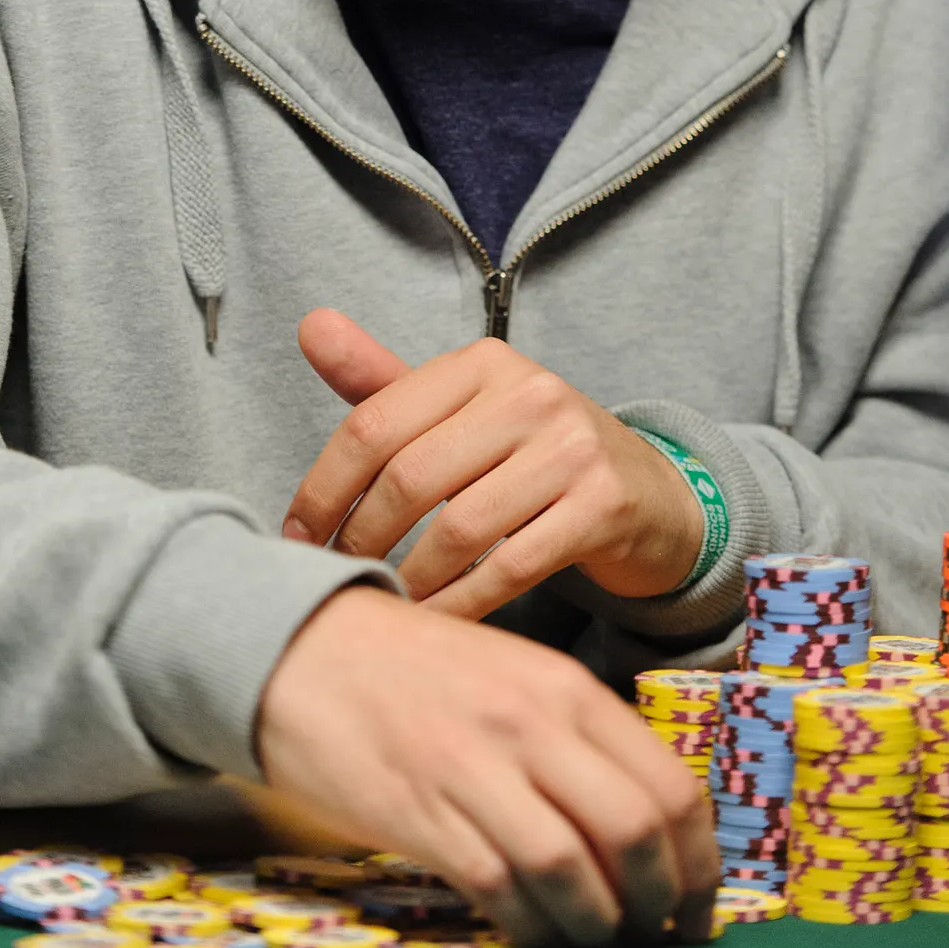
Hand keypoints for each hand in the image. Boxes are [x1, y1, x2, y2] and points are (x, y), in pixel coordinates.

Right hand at [256, 585, 717, 947]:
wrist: (302, 646)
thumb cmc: (415, 668)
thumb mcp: (512, 674)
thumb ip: (575, 736)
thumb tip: (643, 828)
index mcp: (565, 686)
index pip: (669, 786)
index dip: (700, 862)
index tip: (700, 906)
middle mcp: (532, 724)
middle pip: (636, 833)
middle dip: (662, 901)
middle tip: (657, 935)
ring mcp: (474, 768)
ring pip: (572, 871)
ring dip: (596, 925)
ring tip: (594, 939)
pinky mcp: (421, 812)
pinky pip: (499, 890)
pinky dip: (529, 927)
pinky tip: (532, 932)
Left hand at [283, 311, 702, 618]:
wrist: (649, 494)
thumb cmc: (531, 454)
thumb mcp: (460, 409)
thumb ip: (383, 381)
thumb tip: (309, 325)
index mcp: (481, 363)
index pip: (376, 421)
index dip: (325, 486)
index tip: (299, 535)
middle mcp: (529, 392)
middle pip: (412, 475)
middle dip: (362, 538)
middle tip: (339, 576)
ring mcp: (571, 448)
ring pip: (460, 527)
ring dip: (412, 579)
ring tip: (386, 603)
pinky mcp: (603, 505)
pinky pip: (512, 568)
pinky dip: (464, 604)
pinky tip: (437, 622)